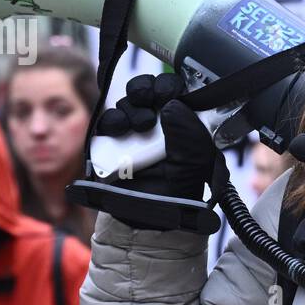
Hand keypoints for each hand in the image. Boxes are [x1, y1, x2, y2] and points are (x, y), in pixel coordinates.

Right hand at [95, 74, 225, 229]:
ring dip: (134, 107)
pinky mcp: (111, 141)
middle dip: (149, 90)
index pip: (175, 91)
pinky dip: (113, 120)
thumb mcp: (196, 161)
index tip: (169, 92)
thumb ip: (191, 132)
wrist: (150, 217)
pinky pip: (107, 120)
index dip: (170, 86)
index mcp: (182, 122)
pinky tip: (121, 129)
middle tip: (152, 99)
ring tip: (142, 125)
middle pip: (148, 89)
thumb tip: (173, 105)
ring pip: (128, 102)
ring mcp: (133, 130)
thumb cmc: (178, 191)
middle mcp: (158, 122)